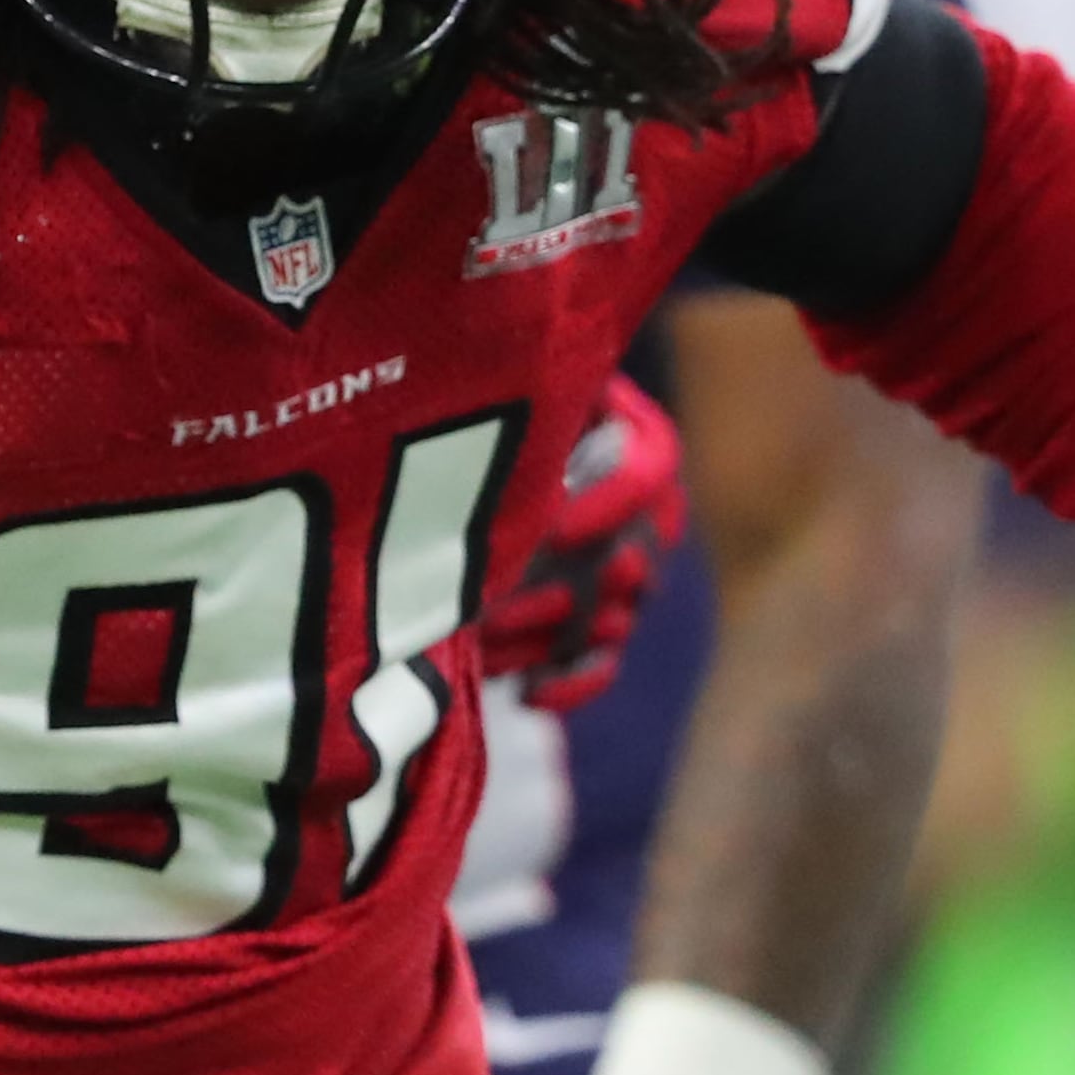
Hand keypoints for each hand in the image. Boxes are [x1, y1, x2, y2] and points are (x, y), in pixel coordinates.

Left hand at [482, 375, 685, 711]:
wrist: (420, 460)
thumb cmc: (468, 398)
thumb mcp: (502, 383)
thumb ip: (537, 395)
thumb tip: (555, 402)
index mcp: (619, 433)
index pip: (655, 465)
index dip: (619, 502)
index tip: (557, 528)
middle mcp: (627, 505)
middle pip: (642, 551)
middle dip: (587, 576)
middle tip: (526, 593)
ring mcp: (605, 572)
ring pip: (615, 615)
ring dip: (560, 628)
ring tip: (496, 626)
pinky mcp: (577, 626)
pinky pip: (599, 666)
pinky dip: (571, 684)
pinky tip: (528, 690)